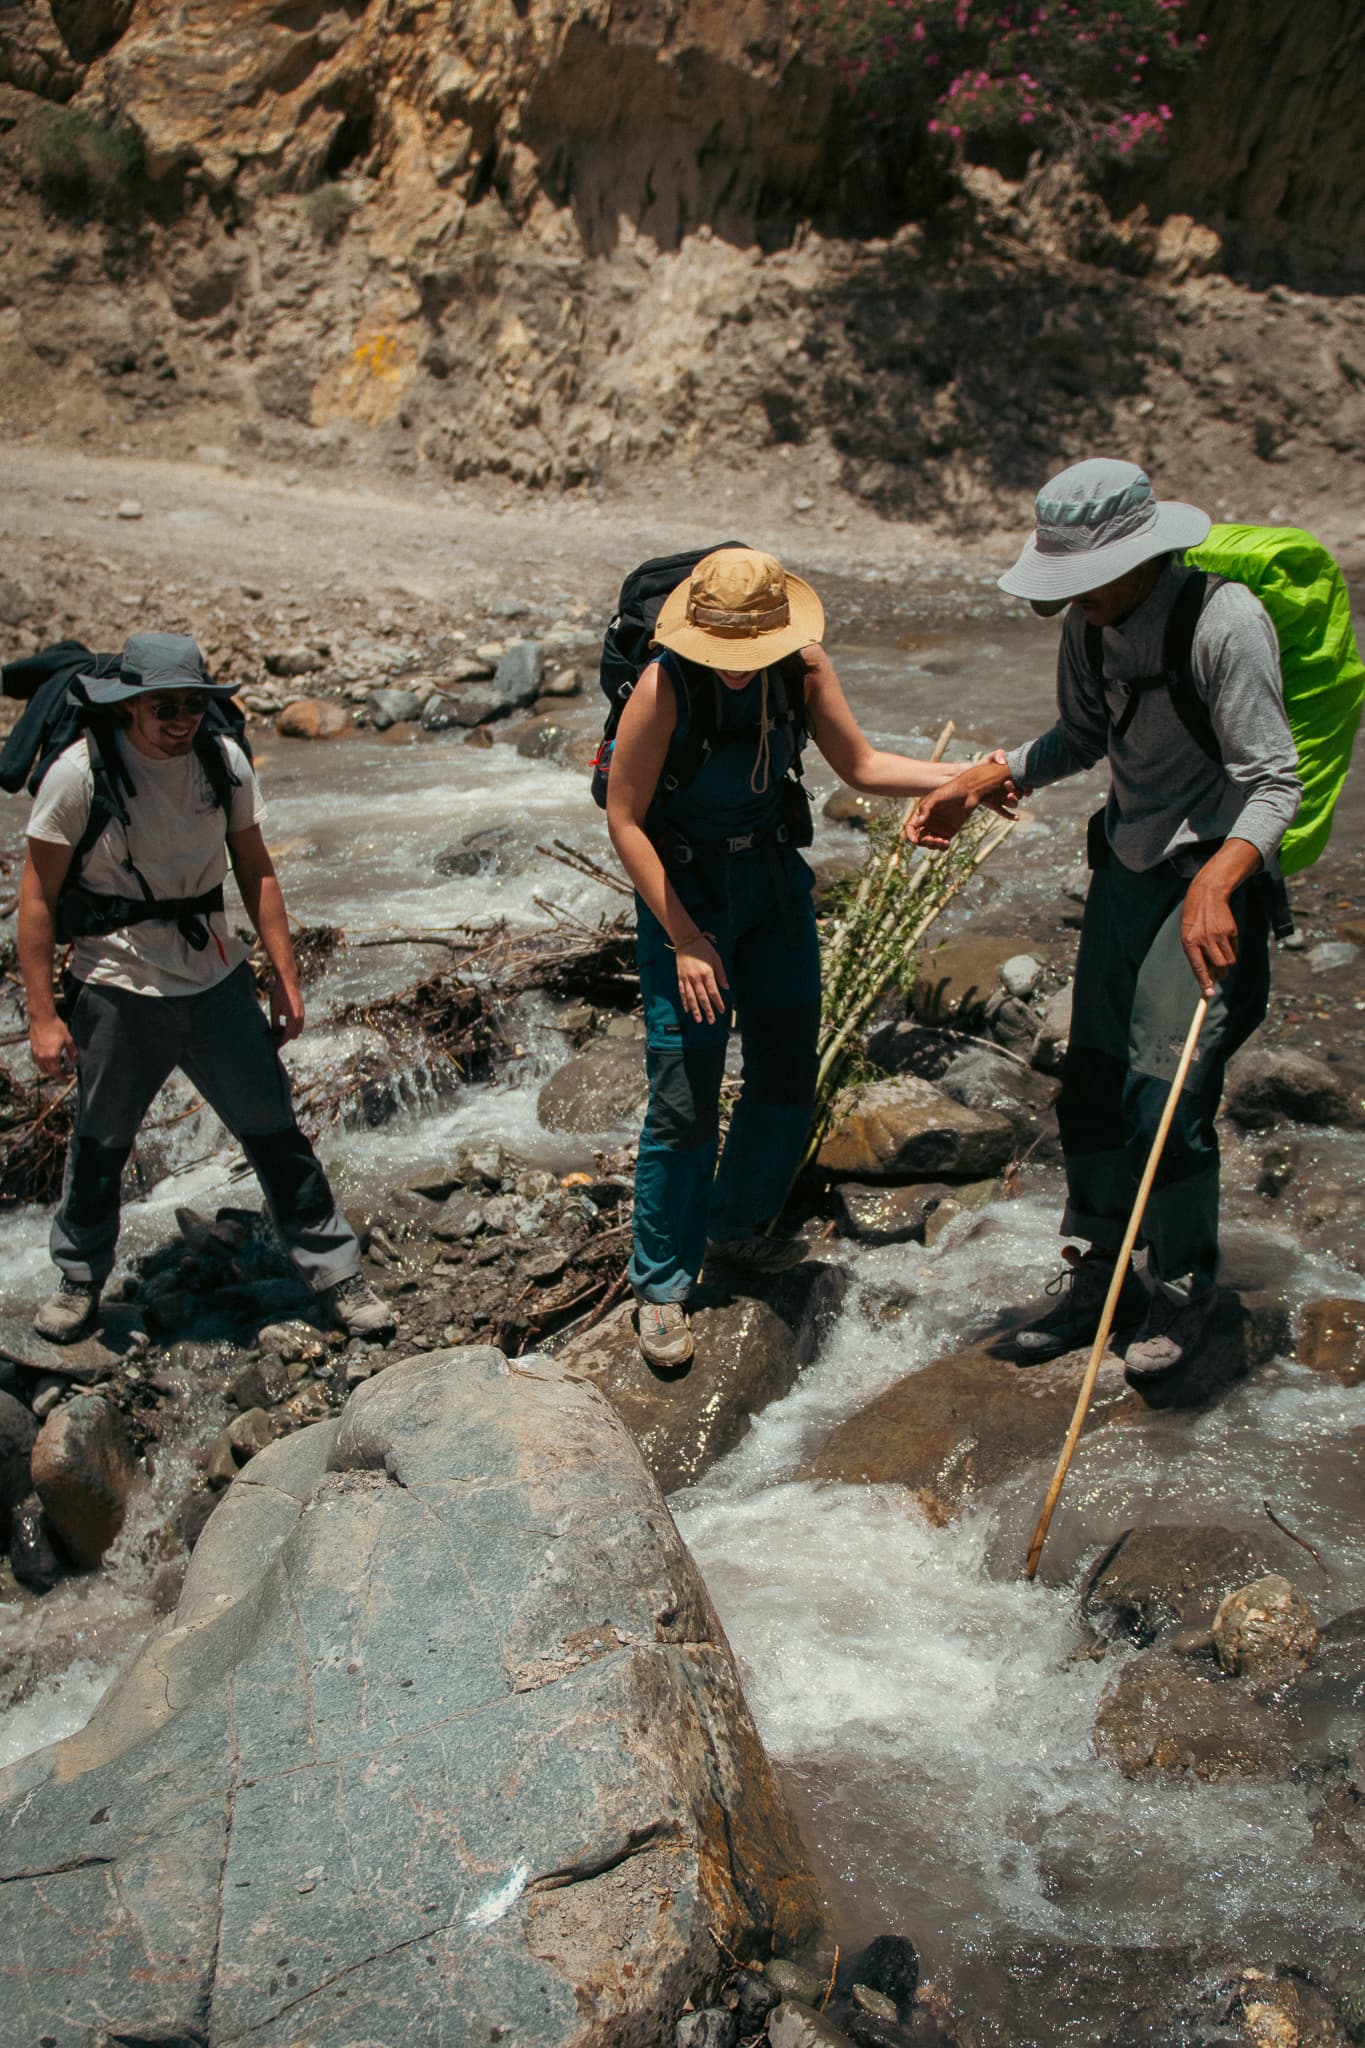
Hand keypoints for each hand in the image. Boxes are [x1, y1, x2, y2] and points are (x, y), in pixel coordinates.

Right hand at [31, 1014, 76, 1078]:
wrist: (42, 1018)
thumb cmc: (56, 1027)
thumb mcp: (69, 1040)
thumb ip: (72, 1053)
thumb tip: (75, 1063)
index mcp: (52, 1056)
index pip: (57, 1072)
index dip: (62, 1078)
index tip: (66, 1079)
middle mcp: (43, 1057)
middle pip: (49, 1072)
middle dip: (56, 1075)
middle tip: (63, 1074)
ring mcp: (36, 1053)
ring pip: (42, 1068)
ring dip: (49, 1070)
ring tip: (56, 1068)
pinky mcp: (32, 1049)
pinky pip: (37, 1061)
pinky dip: (42, 1064)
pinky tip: (48, 1060)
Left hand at [269, 972, 304, 1044]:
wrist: (288, 981)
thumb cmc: (279, 993)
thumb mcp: (274, 1009)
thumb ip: (275, 1023)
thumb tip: (274, 1033)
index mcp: (293, 1018)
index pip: (287, 1036)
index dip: (281, 1042)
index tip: (275, 1047)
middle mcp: (300, 1017)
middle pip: (294, 1035)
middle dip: (285, 1038)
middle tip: (274, 1038)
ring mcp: (302, 1014)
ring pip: (298, 1030)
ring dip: (289, 1032)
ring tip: (278, 1031)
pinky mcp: (302, 1010)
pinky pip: (299, 1023)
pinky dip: (292, 1026)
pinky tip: (283, 1023)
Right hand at [674, 934, 728, 1024]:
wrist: (686, 941)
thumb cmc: (703, 949)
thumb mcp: (716, 959)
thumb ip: (721, 974)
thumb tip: (726, 987)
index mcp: (707, 973)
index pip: (713, 992)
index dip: (718, 1002)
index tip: (722, 1010)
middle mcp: (696, 978)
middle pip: (702, 998)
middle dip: (707, 1010)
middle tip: (711, 1021)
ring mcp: (687, 979)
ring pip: (691, 998)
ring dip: (695, 1010)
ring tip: (699, 1020)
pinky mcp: (680, 978)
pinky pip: (682, 992)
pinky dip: (685, 1002)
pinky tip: (687, 1009)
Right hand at [906, 759, 1013, 847]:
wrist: (969, 792)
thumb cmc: (950, 791)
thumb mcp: (936, 797)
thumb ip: (926, 808)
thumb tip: (918, 823)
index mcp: (921, 814)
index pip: (911, 827)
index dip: (910, 835)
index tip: (914, 841)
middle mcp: (928, 822)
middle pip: (920, 838)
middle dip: (925, 842)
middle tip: (932, 839)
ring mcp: (938, 828)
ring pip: (931, 843)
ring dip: (934, 845)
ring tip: (943, 841)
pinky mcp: (949, 832)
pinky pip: (942, 844)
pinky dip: (942, 847)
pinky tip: (947, 843)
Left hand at [980, 749, 1024, 819]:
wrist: (970, 778)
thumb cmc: (983, 766)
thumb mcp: (990, 758)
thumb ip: (998, 755)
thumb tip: (1003, 761)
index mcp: (1014, 778)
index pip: (1027, 784)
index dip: (1028, 785)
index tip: (1023, 782)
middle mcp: (1011, 789)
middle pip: (1021, 794)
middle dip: (1019, 791)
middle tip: (1007, 784)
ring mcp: (1003, 798)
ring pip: (1014, 803)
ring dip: (1014, 801)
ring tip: (1008, 796)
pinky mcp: (996, 805)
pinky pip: (1006, 813)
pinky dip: (1011, 816)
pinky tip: (1016, 818)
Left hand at [1181, 874, 1238, 996]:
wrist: (1207, 894)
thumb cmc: (1193, 918)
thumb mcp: (1187, 934)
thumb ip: (1195, 954)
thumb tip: (1207, 975)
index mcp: (1190, 942)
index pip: (1198, 967)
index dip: (1204, 982)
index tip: (1209, 994)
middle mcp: (1205, 940)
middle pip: (1220, 967)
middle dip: (1221, 974)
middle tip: (1218, 973)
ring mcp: (1220, 935)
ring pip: (1230, 961)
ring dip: (1226, 964)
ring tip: (1219, 955)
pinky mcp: (1231, 931)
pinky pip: (1234, 950)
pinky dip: (1231, 951)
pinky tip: (1224, 941)